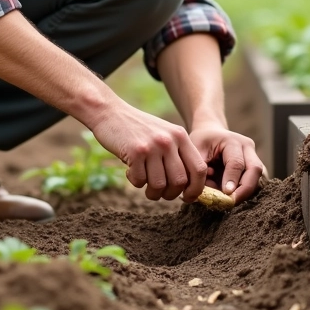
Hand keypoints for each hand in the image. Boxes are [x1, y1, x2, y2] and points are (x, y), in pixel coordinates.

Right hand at [91, 104, 207, 201]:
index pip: (199, 169)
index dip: (196, 188)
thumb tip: (188, 187)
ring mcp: (152, 146)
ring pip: (159, 185)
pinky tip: (130, 171)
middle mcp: (169, 140)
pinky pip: (140, 181)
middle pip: (180, 181)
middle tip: (160, 193)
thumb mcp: (164, 135)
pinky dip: (135, 182)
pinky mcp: (135, 152)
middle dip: (170, 194)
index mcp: (180, 136)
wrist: (111, 113)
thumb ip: (177, 154)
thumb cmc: (138, 130)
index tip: (187, 197)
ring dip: (152, 192)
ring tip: (145, 185)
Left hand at [188, 125, 264, 203]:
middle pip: (255, 170)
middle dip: (245, 189)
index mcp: (232, 141)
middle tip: (232, 202)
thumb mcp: (195, 151)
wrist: (210, 133)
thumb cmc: (201, 142)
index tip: (226, 195)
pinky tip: (235, 196)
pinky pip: (257, 181)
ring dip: (247, 191)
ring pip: (259, 177)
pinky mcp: (254, 165)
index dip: (232, 180)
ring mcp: (254, 156)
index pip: (236, 163)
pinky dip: (247, 190)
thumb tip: (208, 193)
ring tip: (231, 200)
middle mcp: (247, 147)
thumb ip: (201, 171)